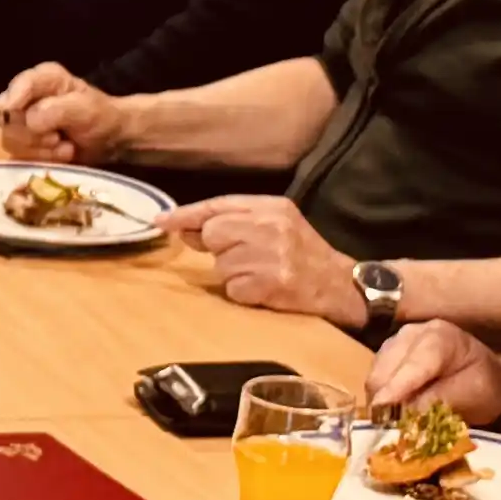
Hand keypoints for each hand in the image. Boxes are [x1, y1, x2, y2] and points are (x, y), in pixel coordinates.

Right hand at [0, 65, 127, 160]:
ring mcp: (22, 122)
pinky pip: (19, 157)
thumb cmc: (100, 116)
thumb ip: (58, 110)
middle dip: (34, 135)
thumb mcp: (86, 109)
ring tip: (65, 147)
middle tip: (57, 138)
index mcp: (42, 79)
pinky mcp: (23, 144)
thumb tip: (29, 121)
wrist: (109, 139)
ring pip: (12, 141)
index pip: (18, 86)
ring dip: (41, 150)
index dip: (14, 103)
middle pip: (8, 119)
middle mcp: (26, 97)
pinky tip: (60, 155)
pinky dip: (41, 160)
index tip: (25, 121)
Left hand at [173, 196, 347, 317]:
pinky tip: (264, 290)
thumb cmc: (302, 255)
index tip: (160, 220)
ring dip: (234, 275)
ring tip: (261, 274)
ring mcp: (272, 255)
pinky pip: (233, 289)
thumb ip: (233, 223)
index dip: (186, 214)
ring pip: (220, 265)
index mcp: (272, 206)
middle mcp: (271, 226)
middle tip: (244, 257)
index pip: (219, 205)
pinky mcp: (271, 283)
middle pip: (213, 234)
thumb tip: (185, 229)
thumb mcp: (275, 226)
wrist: (340, 285)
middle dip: (220, 250)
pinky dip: (243, 294)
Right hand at [362, 318, 500, 425]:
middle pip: (384, 371)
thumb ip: (441, 400)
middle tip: (392, 432)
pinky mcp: (385, 358)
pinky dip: (381, 401)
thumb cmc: (483, 386)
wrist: (485, 377)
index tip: (380, 412)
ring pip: (374, 378)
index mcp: (439, 337)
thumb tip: (406, 412)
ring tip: (396, 424)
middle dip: (384, 403)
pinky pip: (374, 383)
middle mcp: (410, 335)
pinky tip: (395, 413)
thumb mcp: (472, 395)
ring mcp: (394, 344)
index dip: (396, 389)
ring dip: (381, 404)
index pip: (413, 364)